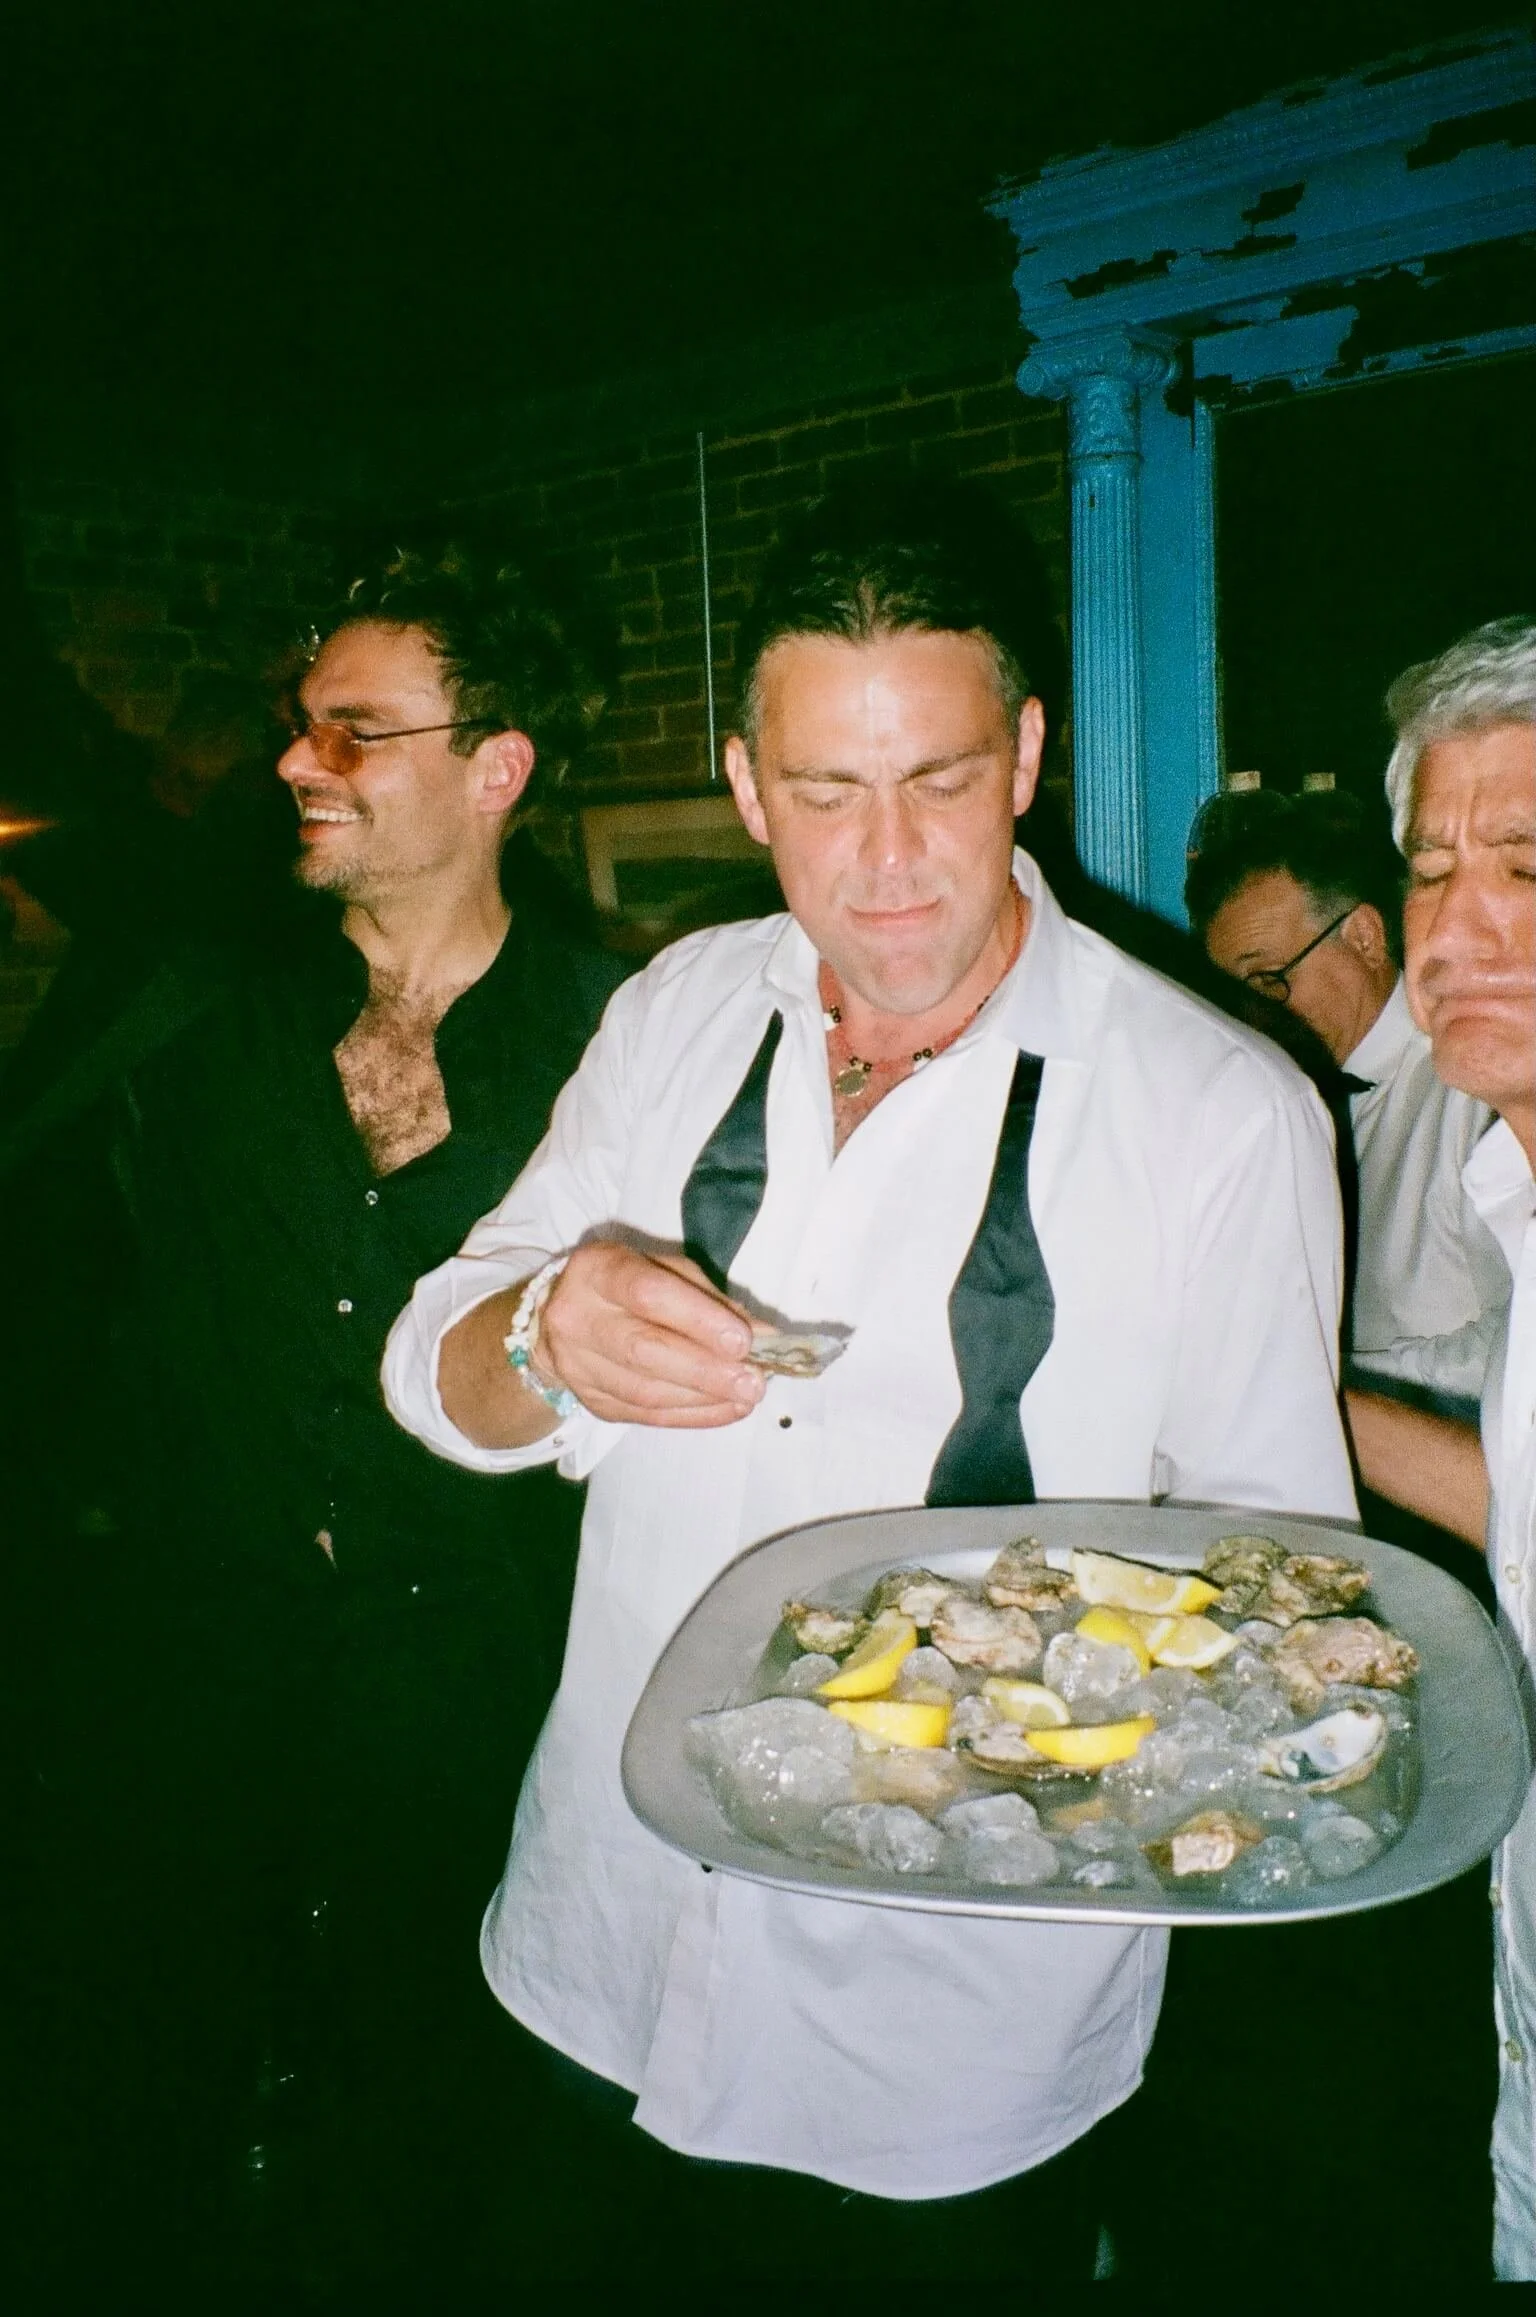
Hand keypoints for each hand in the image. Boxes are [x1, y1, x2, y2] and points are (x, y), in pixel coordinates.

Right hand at [539, 1242, 765, 1428]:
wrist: (566, 1319)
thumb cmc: (628, 1286)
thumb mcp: (666, 1271)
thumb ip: (711, 1299)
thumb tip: (763, 1336)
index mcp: (597, 1270)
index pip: (648, 1294)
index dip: (698, 1319)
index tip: (742, 1341)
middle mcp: (577, 1317)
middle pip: (643, 1350)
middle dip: (705, 1370)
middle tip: (753, 1381)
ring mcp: (577, 1365)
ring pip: (644, 1391)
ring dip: (704, 1398)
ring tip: (746, 1396)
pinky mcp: (590, 1401)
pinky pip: (645, 1416)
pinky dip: (692, 1415)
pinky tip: (726, 1409)